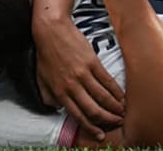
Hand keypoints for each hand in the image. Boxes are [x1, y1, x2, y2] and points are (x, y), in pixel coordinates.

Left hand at [33, 16, 124, 139]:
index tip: (99, 133)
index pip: (77, 115)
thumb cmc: (46, 52)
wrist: (52, 30)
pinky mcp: (92, 62)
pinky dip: (116, 91)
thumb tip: (57, 108)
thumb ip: (48, 95)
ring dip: (114, 107)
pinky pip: (107, 81)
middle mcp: (72, 86)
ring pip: (103, 97)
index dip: (90, 127)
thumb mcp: (41, 77)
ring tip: (121, 112)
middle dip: (107, 120)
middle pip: (93, 109)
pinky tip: (121, 96)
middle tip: (116, 123)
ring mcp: (83, 74)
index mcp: (59, 92)